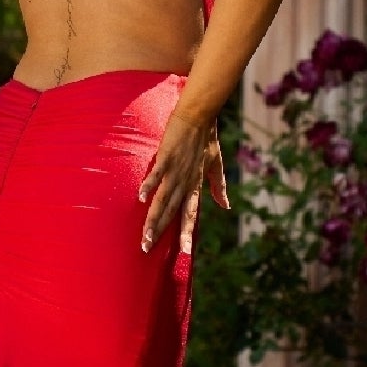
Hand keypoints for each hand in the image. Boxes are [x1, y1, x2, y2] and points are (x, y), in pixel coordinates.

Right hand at [138, 114, 228, 255]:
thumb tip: (225, 206)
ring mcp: (175, 171)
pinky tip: (140, 199)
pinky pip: (156, 175)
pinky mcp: (166, 157)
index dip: (187, 233)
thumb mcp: (216, 164)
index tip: (184, 252)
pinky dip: (149, 186)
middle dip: (160, 232)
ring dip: (152, 219)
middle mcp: (185, 182)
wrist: (200, 115)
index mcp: (195, 185)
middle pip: (171, 212)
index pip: (190, 215)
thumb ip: (219, 186)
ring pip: (162, 200)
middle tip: (147, 249)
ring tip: (144, 236)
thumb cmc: (207, 138)